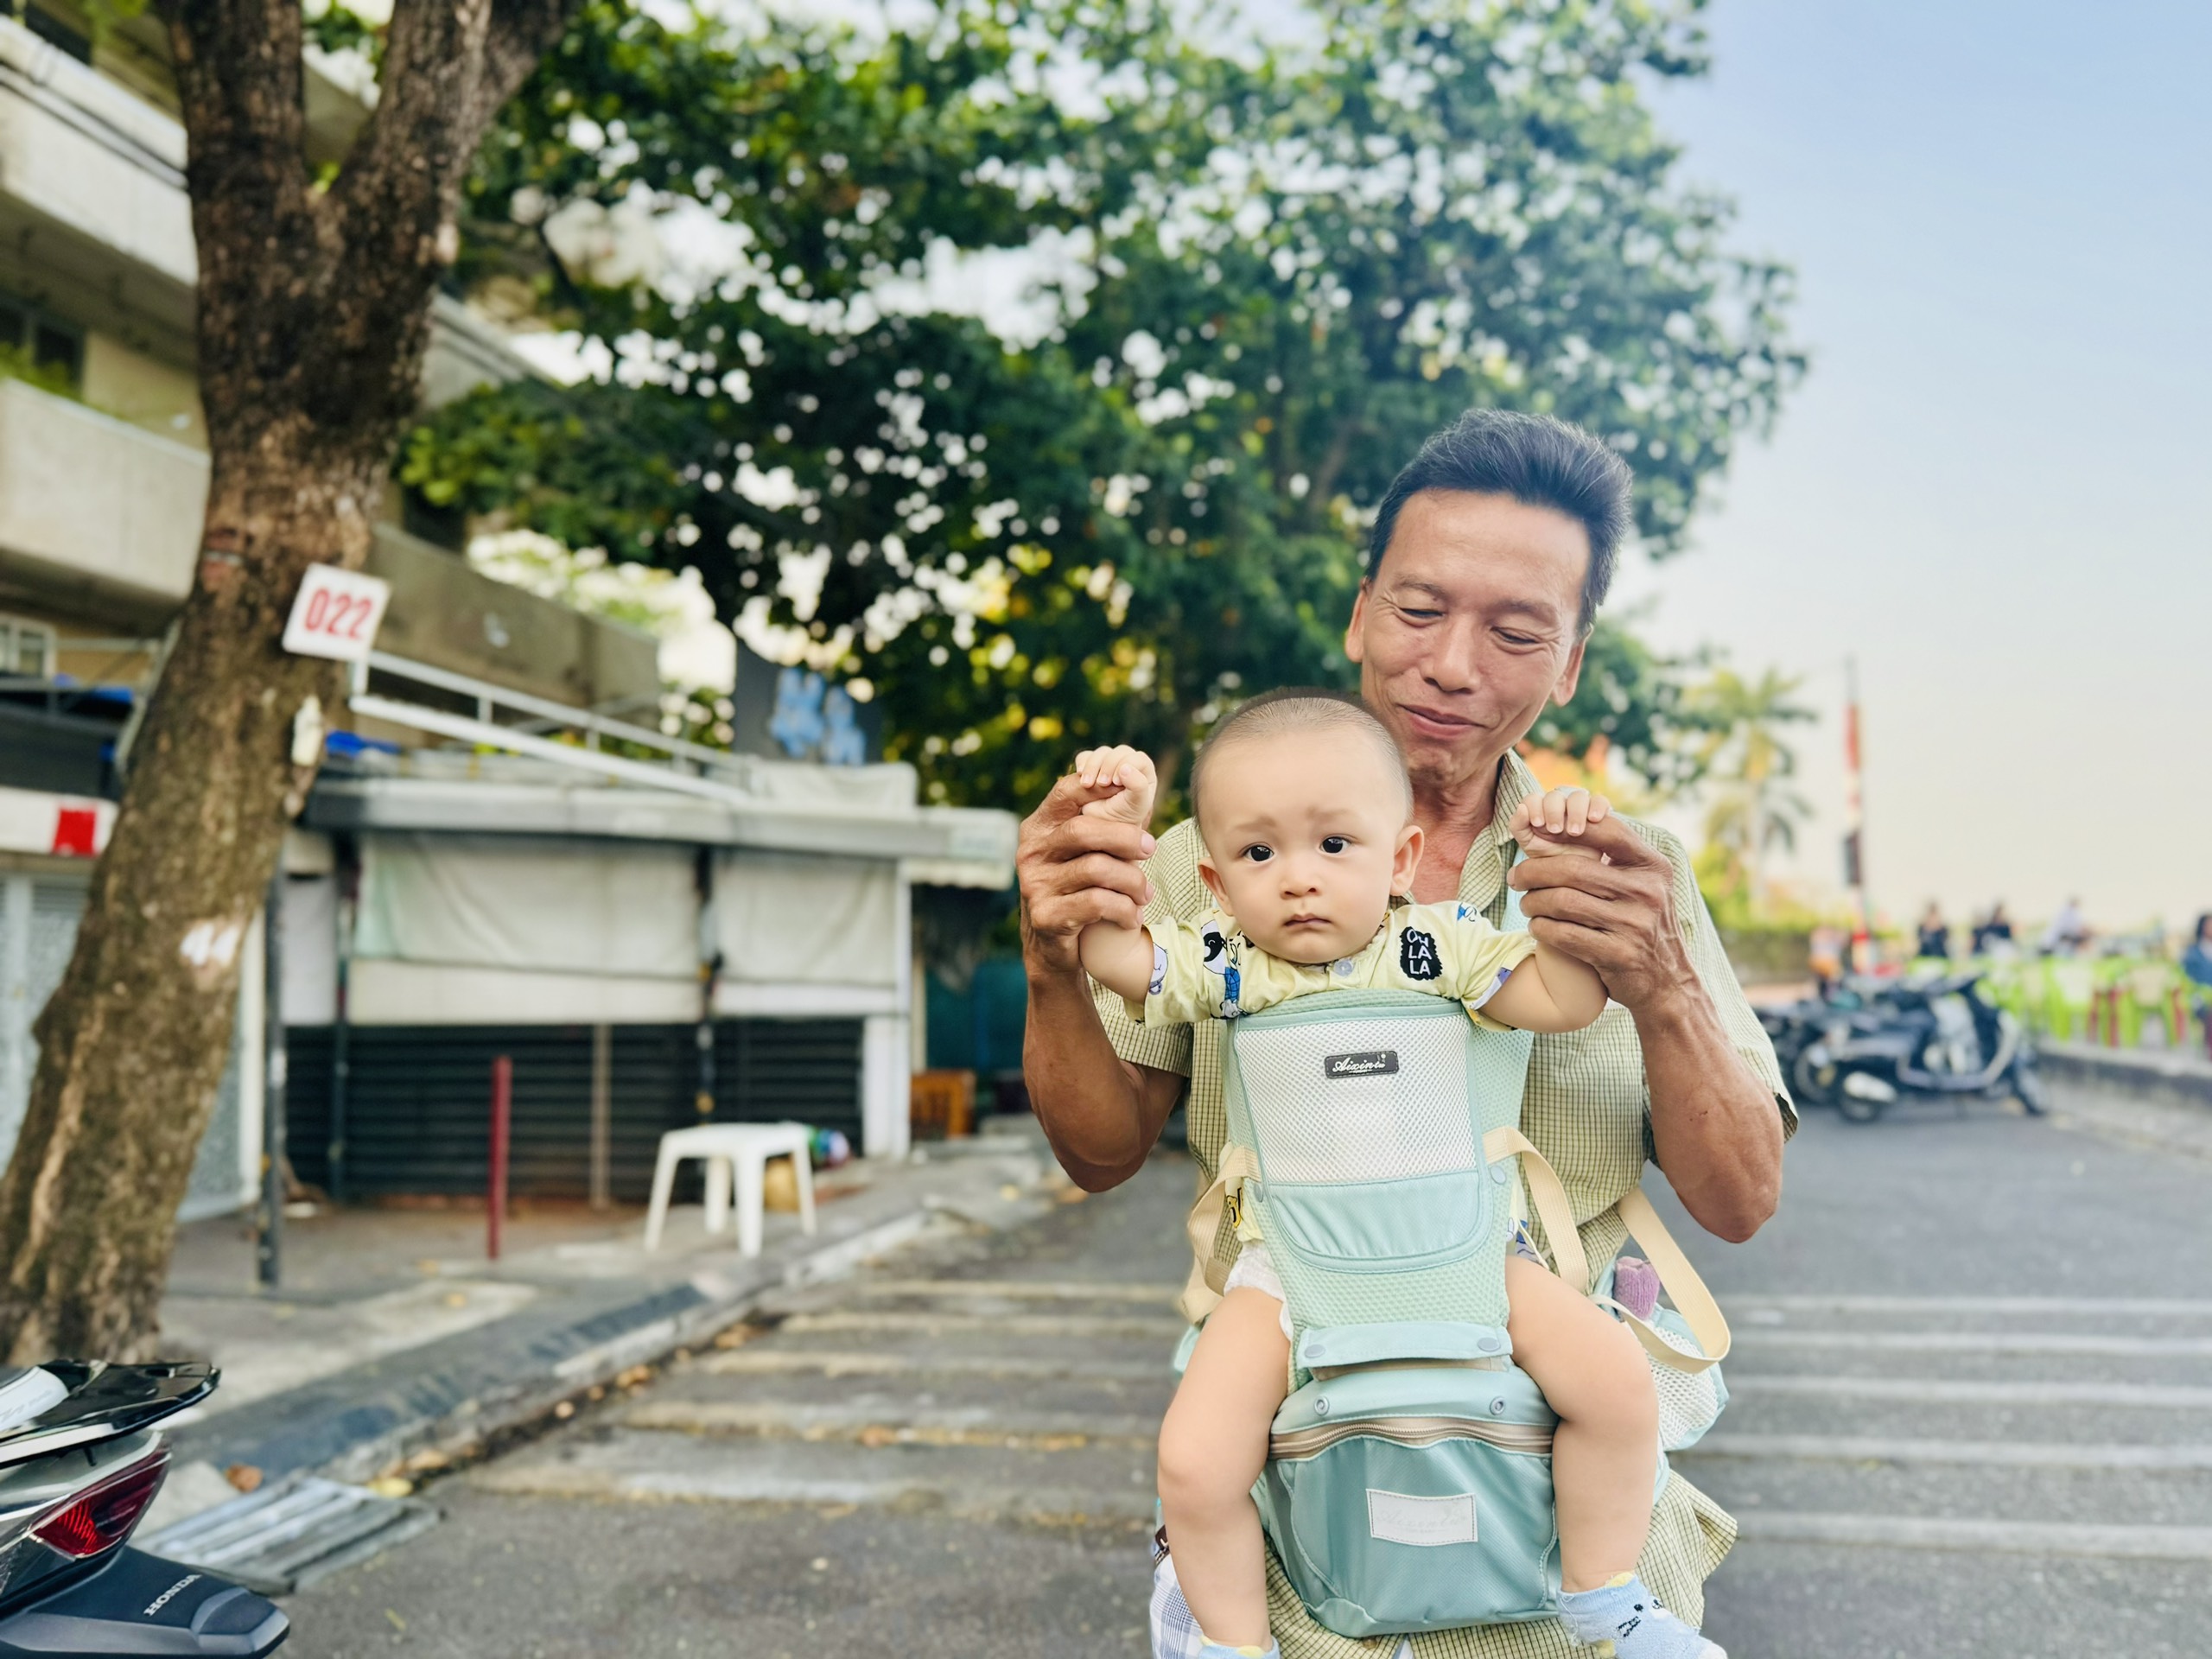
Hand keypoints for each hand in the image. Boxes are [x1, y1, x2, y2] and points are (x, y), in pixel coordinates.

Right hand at [1018, 770, 1157, 976]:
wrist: (1053, 948)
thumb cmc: (1079, 889)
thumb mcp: (1085, 853)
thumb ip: (1105, 822)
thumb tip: (1141, 782)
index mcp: (1039, 828)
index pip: (1065, 791)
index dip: (1100, 785)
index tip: (1131, 789)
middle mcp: (1031, 852)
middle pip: (1084, 830)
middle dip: (1126, 838)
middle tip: (1152, 848)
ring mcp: (1035, 884)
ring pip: (1096, 869)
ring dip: (1132, 882)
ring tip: (1146, 894)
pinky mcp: (1046, 916)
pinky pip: (1097, 903)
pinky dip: (1124, 910)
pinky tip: (1132, 917)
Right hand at [1070, 745, 1158, 828]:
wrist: (1103, 827)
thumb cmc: (1125, 817)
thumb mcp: (1136, 804)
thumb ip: (1137, 786)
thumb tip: (1126, 767)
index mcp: (1144, 772)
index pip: (1138, 758)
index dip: (1126, 765)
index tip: (1116, 782)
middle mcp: (1129, 764)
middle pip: (1120, 752)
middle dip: (1108, 765)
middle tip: (1102, 784)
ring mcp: (1110, 764)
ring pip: (1102, 752)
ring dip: (1092, 766)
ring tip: (1087, 785)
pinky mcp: (1092, 767)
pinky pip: (1085, 756)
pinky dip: (1082, 764)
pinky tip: (1081, 777)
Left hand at [1507, 810, 1694, 1012]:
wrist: (1667, 981)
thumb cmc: (1643, 923)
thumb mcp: (1645, 884)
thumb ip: (1616, 858)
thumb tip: (1564, 823)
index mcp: (1653, 867)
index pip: (1608, 831)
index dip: (1567, 827)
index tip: (1537, 832)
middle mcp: (1646, 892)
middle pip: (1573, 869)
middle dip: (1534, 871)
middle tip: (1515, 877)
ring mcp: (1633, 924)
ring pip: (1563, 902)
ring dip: (1533, 902)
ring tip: (1526, 903)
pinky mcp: (1616, 954)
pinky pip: (1563, 934)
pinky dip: (1541, 928)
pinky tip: (1537, 926)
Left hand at [1510, 785, 1609, 858]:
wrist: (1574, 877)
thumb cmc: (1548, 858)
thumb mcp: (1529, 845)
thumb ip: (1518, 826)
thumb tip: (1521, 807)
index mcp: (1540, 810)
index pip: (1534, 798)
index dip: (1534, 807)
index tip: (1538, 823)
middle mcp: (1559, 806)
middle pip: (1555, 796)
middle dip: (1554, 811)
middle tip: (1555, 830)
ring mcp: (1580, 809)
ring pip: (1578, 796)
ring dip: (1575, 811)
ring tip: (1574, 832)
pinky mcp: (1598, 814)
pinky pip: (1600, 801)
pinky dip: (1598, 806)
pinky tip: (1594, 819)